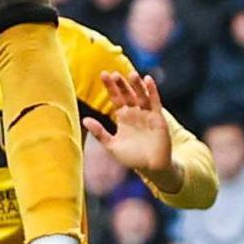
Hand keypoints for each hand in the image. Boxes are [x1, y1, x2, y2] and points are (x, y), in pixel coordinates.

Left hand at [86, 71, 177, 188]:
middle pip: (127, 94)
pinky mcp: (158, 119)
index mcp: (123, 117)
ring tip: (132, 74)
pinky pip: (155, 102)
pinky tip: (148, 80)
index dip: (110, 87)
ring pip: (141, 96)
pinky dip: (152, 91)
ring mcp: (147, 115)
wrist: (151, 169)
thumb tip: (84, 120)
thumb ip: (99, 133)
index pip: (116, 98)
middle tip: (114, 74)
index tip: (103, 74)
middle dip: (122, 84)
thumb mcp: (112, 145)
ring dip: (137, 85)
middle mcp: (135, 113)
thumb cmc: (132, 158)